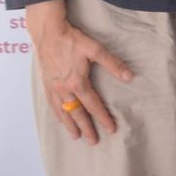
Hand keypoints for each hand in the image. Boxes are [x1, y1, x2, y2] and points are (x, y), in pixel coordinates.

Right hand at [26, 0, 132, 143]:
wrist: (49, 33)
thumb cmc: (73, 40)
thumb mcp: (96, 49)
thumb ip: (112, 64)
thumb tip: (129, 77)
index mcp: (78, 82)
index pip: (93, 105)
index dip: (103, 117)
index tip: (111, 129)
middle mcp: (64, 89)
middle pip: (77, 113)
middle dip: (86, 128)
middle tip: (94, 142)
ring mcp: (53, 88)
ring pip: (62, 111)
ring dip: (69, 125)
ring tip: (76, 136)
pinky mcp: (46, 84)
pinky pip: (51, 104)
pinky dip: (57, 114)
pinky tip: (60, 118)